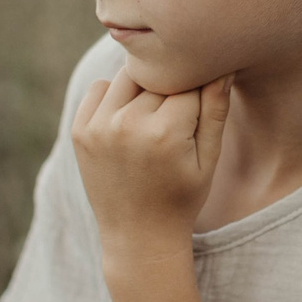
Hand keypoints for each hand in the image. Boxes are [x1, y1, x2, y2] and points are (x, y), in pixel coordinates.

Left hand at [72, 70, 231, 257]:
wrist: (138, 235)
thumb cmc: (182, 198)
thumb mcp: (209, 158)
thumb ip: (216, 109)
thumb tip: (222, 66)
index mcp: (165, 133)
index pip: (188, 83)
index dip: (198, 95)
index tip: (197, 115)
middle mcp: (127, 125)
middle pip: (157, 77)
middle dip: (170, 91)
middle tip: (174, 120)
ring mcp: (98, 127)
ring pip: (128, 75)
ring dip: (143, 88)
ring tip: (152, 118)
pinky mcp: (79, 130)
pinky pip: (100, 88)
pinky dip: (115, 95)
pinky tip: (128, 121)